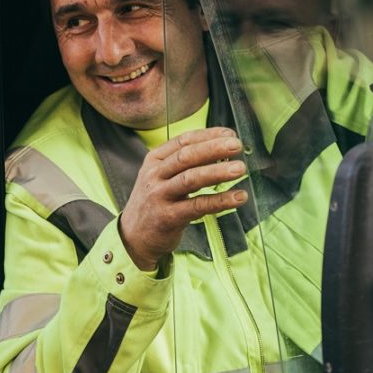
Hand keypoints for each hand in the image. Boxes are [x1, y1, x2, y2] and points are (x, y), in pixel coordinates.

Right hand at [118, 127, 247, 270]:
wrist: (133, 238)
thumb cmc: (155, 204)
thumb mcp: (161, 178)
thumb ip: (183, 164)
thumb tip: (222, 150)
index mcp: (154, 161)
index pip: (183, 141)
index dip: (208, 135)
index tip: (230, 134)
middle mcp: (154, 176)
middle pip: (186, 156)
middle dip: (214, 148)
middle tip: (237, 145)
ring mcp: (159, 196)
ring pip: (191, 179)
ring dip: (218, 172)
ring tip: (240, 169)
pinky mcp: (168, 218)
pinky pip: (197, 206)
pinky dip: (220, 201)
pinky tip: (238, 197)